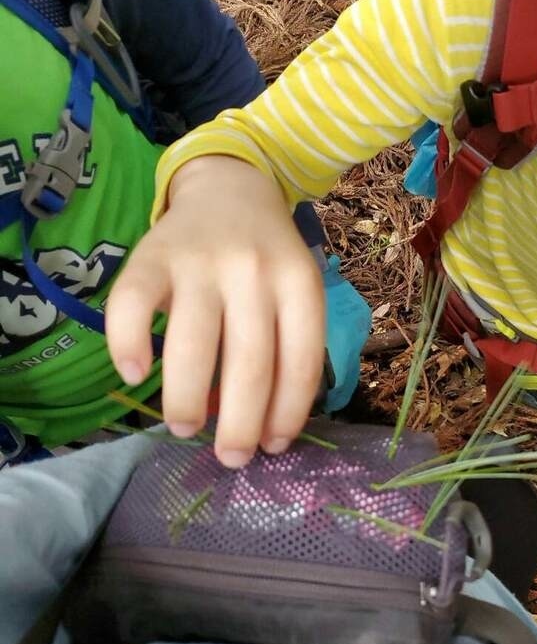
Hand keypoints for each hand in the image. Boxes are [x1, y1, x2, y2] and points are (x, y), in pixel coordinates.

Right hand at [105, 156, 324, 466]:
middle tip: (231, 457)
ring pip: (192, 344)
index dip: (288, 412)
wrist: (229, 186)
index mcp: (299, 282)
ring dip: (186, 400)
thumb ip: (286, 343)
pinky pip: (131, 305)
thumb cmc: (266, 257)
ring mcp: (200, 261)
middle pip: (249, 362)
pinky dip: (127, 345)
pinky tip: (133, 375)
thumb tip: (264, 429)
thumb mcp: (295, 289)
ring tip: (185, 428)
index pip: (300, 360)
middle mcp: (253, 271)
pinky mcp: (150, 254)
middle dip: (241, 424)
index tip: (274, 447)